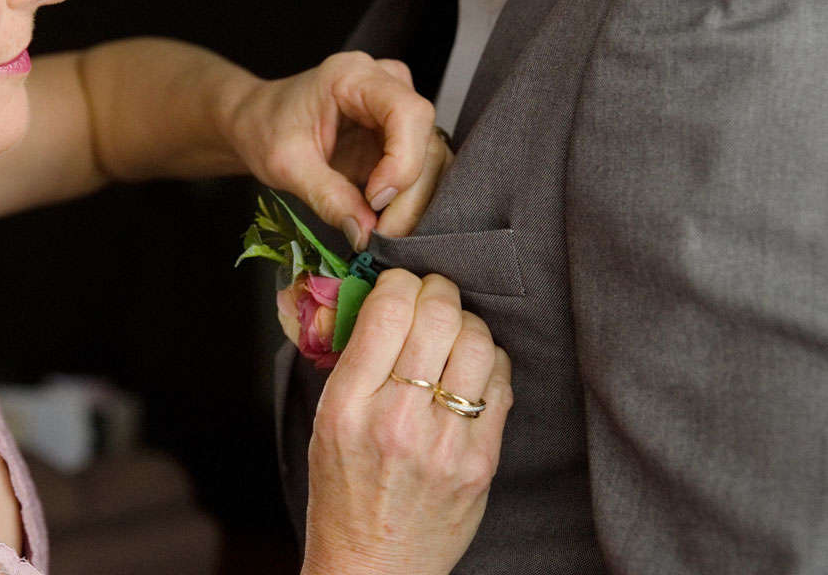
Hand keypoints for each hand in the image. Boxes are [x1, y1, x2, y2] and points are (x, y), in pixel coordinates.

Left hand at [227, 52, 448, 248]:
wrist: (259, 122)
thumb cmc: (266, 129)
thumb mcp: (286, 165)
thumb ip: (326, 196)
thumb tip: (365, 233)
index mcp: (354, 75)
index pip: (408, 112)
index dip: (403, 160)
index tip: (375, 200)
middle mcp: (387, 84)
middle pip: (426, 140)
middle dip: (409, 194)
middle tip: (382, 235)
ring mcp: (398, 110)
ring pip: (432, 158)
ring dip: (414, 202)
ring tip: (382, 234)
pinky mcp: (402, 136)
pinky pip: (423, 170)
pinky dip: (411, 201)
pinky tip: (386, 222)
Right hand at [300, 270, 511, 574]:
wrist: (373, 566)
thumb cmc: (343, 491)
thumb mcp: (325, 421)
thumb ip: (355, 361)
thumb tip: (387, 299)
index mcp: (347, 406)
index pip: (387, 311)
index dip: (400, 281)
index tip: (400, 284)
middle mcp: (396, 421)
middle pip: (439, 317)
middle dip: (439, 292)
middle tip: (433, 298)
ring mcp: (445, 444)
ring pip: (478, 342)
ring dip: (468, 324)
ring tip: (455, 333)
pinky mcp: (481, 463)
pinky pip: (501, 384)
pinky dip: (490, 363)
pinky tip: (472, 370)